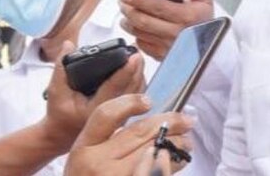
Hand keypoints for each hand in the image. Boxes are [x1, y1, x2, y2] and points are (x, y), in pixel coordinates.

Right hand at [40, 41, 146, 150]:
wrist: (64, 133)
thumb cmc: (60, 113)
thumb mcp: (55, 90)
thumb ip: (61, 68)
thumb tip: (68, 44)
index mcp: (95, 110)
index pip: (114, 88)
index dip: (125, 70)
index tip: (133, 57)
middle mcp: (112, 115)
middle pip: (132, 89)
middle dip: (137, 69)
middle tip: (138, 52)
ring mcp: (120, 115)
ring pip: (137, 92)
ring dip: (139, 74)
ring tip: (137, 56)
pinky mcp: (124, 112)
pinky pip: (136, 95)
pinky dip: (138, 80)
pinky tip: (136, 68)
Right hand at [65, 94, 193, 175]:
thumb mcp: (87, 160)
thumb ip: (108, 142)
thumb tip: (150, 124)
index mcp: (83, 148)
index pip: (106, 115)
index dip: (130, 103)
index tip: (148, 101)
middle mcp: (96, 163)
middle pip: (139, 132)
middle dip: (168, 123)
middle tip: (185, 121)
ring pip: (155, 151)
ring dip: (176, 144)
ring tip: (186, 142)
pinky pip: (158, 172)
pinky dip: (172, 164)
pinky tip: (179, 161)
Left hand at [119, 0, 213, 59]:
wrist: (212, 48)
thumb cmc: (206, 24)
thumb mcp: (205, 1)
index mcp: (185, 16)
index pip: (156, 6)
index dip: (138, 0)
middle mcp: (175, 32)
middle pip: (143, 20)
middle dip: (128, 9)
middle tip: (122, 2)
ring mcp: (168, 46)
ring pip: (140, 33)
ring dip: (128, 22)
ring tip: (125, 13)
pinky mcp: (163, 56)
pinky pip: (143, 45)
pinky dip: (136, 35)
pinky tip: (136, 28)